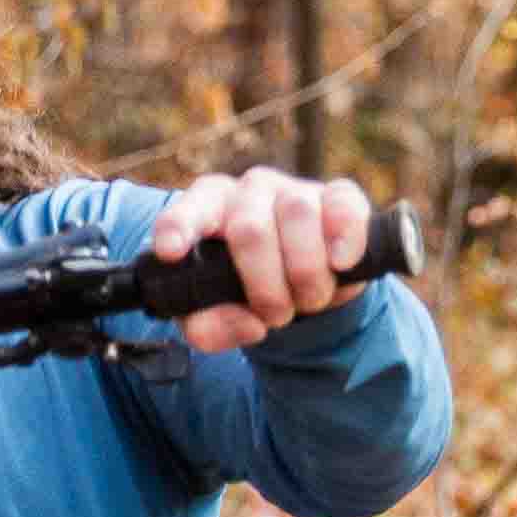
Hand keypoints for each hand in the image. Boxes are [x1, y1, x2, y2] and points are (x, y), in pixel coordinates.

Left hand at [145, 164, 372, 354]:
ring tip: (308, 299)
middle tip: (275, 315)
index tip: (172, 252)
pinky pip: (344, 208)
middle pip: (250, 230)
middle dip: (265, 288)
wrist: (305, 282)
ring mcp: (295, 189)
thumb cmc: (249, 288)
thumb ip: (211, 326)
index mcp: (209, 209)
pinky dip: (344, 239)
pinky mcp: (339, 196)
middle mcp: (249, 191)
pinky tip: (340, 263)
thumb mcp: (220, 313)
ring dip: (306, 274)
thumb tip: (245, 326)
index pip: (187, 211)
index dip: (178, 229)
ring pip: (298, 216)